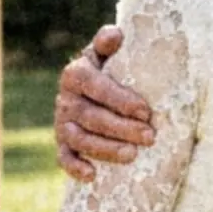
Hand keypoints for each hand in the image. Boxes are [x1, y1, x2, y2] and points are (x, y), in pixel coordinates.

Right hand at [55, 26, 154, 180]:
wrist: (95, 90)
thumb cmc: (111, 71)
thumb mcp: (108, 54)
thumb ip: (109, 43)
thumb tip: (116, 35)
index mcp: (76, 73)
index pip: (97, 86)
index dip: (121, 100)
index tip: (146, 111)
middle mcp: (66, 99)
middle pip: (91, 116)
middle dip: (121, 128)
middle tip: (150, 136)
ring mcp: (62, 123)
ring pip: (80, 139)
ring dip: (105, 149)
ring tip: (132, 155)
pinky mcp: (63, 143)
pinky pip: (64, 158)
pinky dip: (75, 168)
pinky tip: (92, 176)